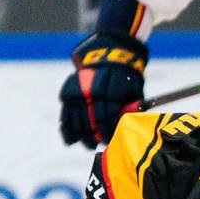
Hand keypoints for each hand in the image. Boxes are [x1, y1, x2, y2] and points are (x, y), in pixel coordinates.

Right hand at [59, 31, 146, 146]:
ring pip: (77, 119)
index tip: (111, 140)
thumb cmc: (125, 76)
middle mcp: (91, 90)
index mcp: (110, 89)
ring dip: (83, 136)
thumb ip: (129, 108)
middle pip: (92, 120)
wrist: (108, 53)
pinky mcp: (68, 92)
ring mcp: (77, 91)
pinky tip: (71, 140)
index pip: (108, 117)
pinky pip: (65, 114)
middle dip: (96, 135)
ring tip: (89, 145)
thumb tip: (124, 129)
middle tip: (101, 144)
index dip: (109, 131)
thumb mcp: (133, 89)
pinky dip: (67, 128)